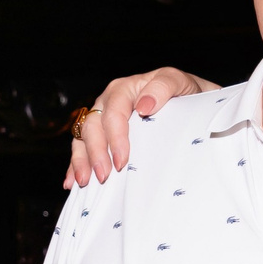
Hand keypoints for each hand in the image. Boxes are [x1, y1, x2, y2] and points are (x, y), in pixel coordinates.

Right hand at [66, 67, 219, 187]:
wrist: (190, 100)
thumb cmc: (184, 91)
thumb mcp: (179, 82)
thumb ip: (163, 87)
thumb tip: (144, 106)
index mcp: (124, 89)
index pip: (113, 113)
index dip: (115, 137)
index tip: (121, 160)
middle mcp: (109, 102)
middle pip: (93, 126)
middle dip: (96, 152)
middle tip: (104, 176)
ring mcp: (102, 118)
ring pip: (83, 137)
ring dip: (82, 160)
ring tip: (85, 181)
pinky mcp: (101, 134)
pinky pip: (81, 148)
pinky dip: (75, 165)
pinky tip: (72, 182)